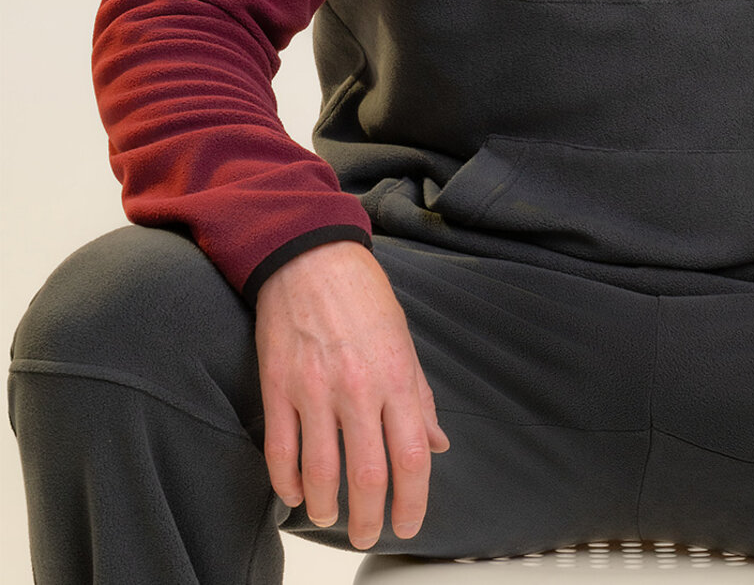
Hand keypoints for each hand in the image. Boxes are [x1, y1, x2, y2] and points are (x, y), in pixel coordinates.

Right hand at [255, 240, 449, 548]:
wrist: (310, 256)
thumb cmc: (361, 293)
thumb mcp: (403, 339)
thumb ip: (420, 396)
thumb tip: (437, 442)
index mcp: (396, 376)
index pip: (413, 456)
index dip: (413, 501)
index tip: (409, 523)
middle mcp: (359, 388)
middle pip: (369, 475)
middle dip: (371, 519)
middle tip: (370, 535)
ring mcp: (315, 389)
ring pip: (321, 472)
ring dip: (326, 507)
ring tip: (330, 517)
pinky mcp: (278, 386)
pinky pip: (281, 449)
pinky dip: (287, 482)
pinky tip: (294, 493)